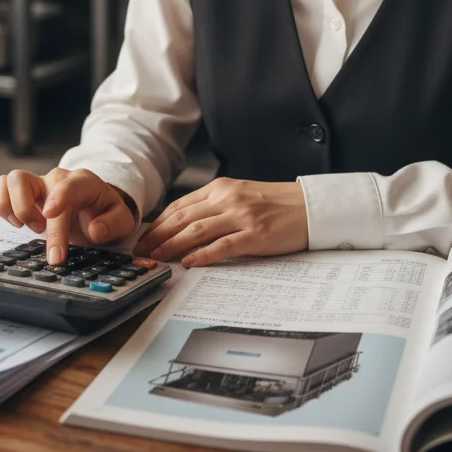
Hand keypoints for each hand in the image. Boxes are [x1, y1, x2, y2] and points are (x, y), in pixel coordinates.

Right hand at [0, 167, 136, 264]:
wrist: (95, 210)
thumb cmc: (105, 216)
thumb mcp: (121, 223)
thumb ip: (112, 225)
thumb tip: (94, 230)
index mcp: (84, 182)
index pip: (68, 184)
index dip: (57, 198)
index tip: (48, 216)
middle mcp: (58, 178)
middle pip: (32, 185)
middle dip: (30, 214)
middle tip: (41, 236)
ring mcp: (39, 183)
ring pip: (12, 180)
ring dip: (15, 207)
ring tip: (32, 227)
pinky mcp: (23, 191)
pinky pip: (2, 187)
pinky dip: (3, 206)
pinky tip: (18, 223)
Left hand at [133, 177, 308, 266]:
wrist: (309, 206)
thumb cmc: (275, 204)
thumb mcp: (240, 196)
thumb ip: (213, 206)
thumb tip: (182, 225)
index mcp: (221, 188)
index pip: (180, 206)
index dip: (158, 223)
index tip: (143, 237)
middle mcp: (228, 199)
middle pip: (183, 218)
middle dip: (158, 236)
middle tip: (141, 252)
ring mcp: (242, 216)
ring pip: (197, 231)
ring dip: (172, 246)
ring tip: (157, 258)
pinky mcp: (256, 235)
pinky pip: (222, 246)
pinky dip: (202, 255)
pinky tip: (189, 263)